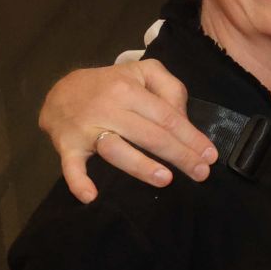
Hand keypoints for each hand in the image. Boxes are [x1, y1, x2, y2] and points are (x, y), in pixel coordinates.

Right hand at [38, 60, 215, 203]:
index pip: (167, 116)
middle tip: (201, 173)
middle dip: (179, 155)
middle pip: (149, 134)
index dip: (191, 137)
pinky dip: (78, 181)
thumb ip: (169, 88)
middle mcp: (109, 108)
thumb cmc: (111, 85)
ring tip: (166, 179)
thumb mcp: (142, 73)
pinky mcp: (67, 145)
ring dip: (140, 166)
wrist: (61, 91)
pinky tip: (90, 196)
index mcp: (129, 90)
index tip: (209, 155)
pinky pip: (71, 166)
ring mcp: (87, 128)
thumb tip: (183, 118)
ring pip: (116, 149)